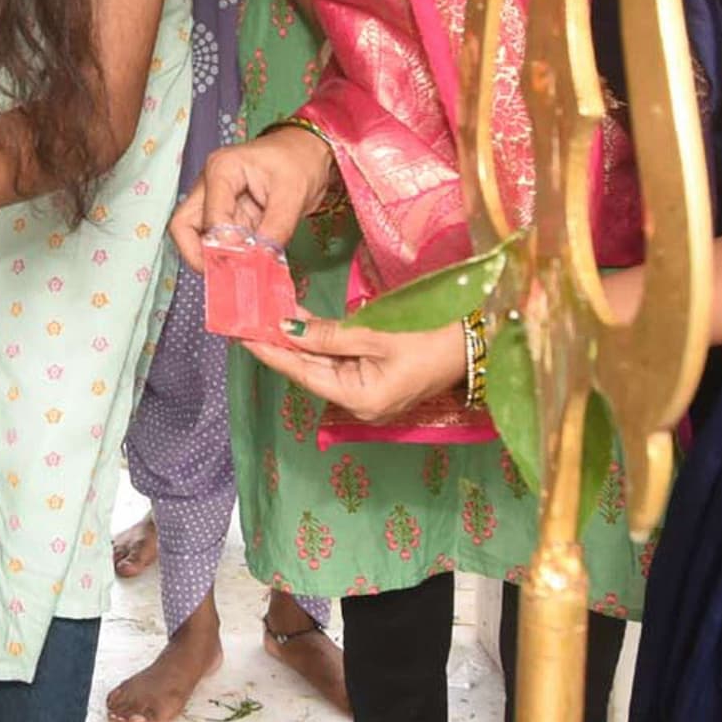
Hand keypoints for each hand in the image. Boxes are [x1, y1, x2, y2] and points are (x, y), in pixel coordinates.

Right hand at [170, 127, 333, 270]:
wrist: (309, 153)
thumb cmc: (300, 161)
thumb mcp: (293, 194)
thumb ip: (275, 229)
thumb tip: (260, 260)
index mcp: (222, 170)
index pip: (209, 216)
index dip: (224, 245)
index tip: (246, 262)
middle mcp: (209, 185)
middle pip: (183, 226)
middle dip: (199, 256)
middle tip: (225, 277)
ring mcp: (214, 201)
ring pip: (194, 237)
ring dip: (213, 258)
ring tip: (238, 273)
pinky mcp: (226, 216)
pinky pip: (216, 242)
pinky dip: (227, 257)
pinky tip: (247, 267)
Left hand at [241, 312, 469, 426]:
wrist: (477, 344)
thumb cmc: (432, 338)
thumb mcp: (377, 333)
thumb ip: (329, 334)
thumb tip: (288, 328)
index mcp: (360, 399)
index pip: (302, 373)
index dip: (272, 353)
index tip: (243, 335)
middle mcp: (360, 404)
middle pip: (311, 372)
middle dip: (282, 344)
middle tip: (250, 320)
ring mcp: (369, 395)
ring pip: (325, 366)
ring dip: (301, 342)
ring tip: (269, 317)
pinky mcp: (378, 382)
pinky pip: (342, 363)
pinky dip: (323, 344)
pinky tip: (304, 325)